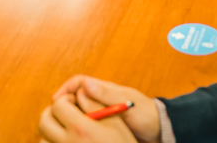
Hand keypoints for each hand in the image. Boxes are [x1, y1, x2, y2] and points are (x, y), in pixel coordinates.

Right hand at [41, 75, 160, 142]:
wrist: (160, 130)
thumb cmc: (146, 114)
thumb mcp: (126, 103)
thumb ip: (107, 94)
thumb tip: (86, 83)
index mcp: (106, 90)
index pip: (79, 82)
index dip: (65, 89)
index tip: (56, 101)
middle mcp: (102, 99)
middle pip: (76, 96)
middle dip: (64, 103)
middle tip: (55, 116)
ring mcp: (103, 111)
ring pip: (80, 109)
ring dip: (71, 115)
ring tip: (63, 126)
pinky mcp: (106, 124)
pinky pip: (88, 122)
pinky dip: (80, 125)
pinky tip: (76, 133)